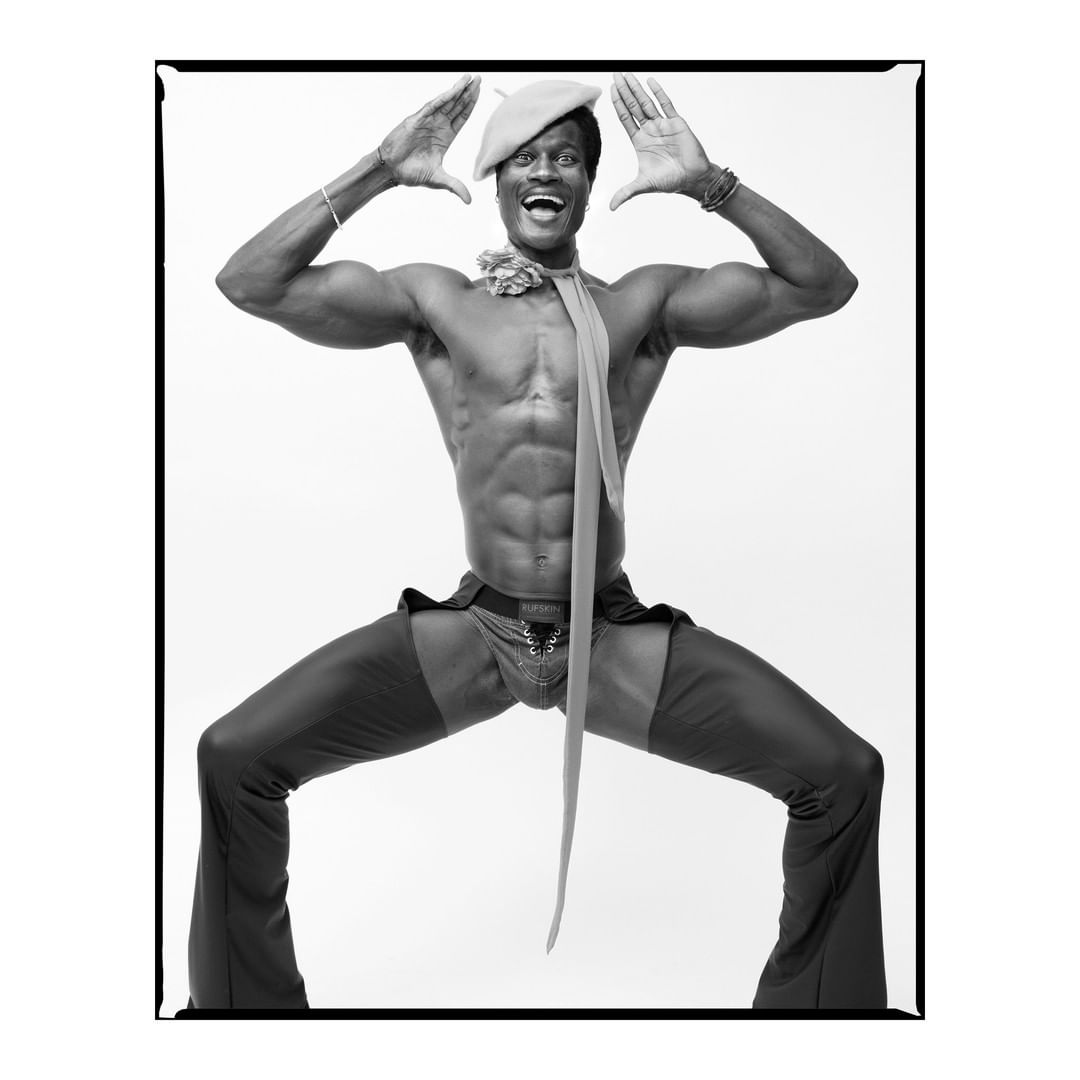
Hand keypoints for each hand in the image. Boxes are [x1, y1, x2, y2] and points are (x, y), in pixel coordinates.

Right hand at [378, 74, 480, 203]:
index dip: (470, 105)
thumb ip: (455, 186)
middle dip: (468, 92)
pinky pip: (434, 105)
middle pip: (457, 106)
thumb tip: (469, 201)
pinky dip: (445, 97)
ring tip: (470, 78)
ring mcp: (428, 121)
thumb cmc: (411, 173)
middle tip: (479, 79)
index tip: (480, 93)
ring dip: (459, 90)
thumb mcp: (439, 180)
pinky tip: (455, 89)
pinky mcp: (417, 119)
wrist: (391, 170)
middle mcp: (438, 126)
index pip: (461, 117)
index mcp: (445, 137)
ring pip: (447, 102)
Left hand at [608, 73, 712, 210]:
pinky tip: (650, 82)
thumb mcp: (643, 186)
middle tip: (615, 74)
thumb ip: (626, 193)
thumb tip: (611, 207)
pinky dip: (658, 93)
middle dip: (624, 91)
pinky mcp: (676, 123)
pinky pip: (666, 104)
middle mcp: (650, 130)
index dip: (618, 105)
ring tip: (627, 75)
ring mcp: (663, 125)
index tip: (610, 90)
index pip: (626, 118)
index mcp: (640, 141)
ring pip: (647, 103)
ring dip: (637, 89)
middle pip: (634, 106)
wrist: (692, 179)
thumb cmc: (670, 181)